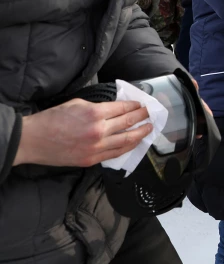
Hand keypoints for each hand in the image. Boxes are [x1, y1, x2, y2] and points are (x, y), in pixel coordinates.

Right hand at [14, 99, 152, 167]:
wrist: (33, 140)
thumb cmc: (53, 119)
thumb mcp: (77, 104)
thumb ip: (99, 106)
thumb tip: (116, 107)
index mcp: (95, 114)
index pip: (124, 108)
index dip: (135, 106)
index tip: (142, 105)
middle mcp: (99, 131)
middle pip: (129, 123)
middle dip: (143, 117)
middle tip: (150, 114)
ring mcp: (97, 147)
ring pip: (127, 140)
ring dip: (141, 133)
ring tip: (149, 128)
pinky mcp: (92, 160)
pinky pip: (116, 153)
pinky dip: (128, 147)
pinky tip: (135, 142)